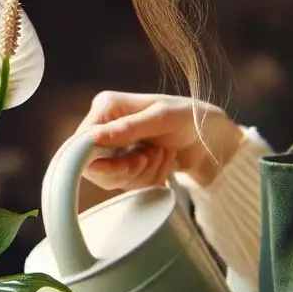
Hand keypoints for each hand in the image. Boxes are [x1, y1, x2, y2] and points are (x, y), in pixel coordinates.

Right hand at [76, 91, 242, 189]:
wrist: (211, 138)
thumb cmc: (189, 118)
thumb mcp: (161, 119)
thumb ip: (127, 129)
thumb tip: (93, 137)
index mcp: (107, 107)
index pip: (81, 141)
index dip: (96, 160)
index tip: (124, 165)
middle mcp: (106, 126)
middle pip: (94, 166)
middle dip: (125, 168)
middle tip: (147, 158)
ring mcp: (116, 148)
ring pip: (112, 178)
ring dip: (142, 173)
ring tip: (162, 154)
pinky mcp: (127, 164)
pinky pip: (128, 184)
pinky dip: (149, 178)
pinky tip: (164, 162)